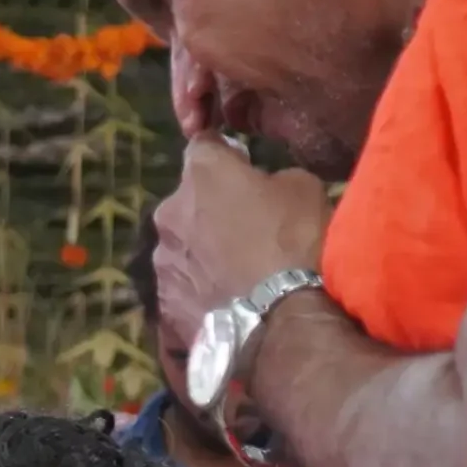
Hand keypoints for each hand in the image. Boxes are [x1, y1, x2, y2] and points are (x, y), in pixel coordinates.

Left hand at [149, 135, 333, 355]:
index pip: (203, 146)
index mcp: (201, 172)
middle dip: (209, 208)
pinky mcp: (163, 301)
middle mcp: (169, 211)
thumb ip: (272, 177)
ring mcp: (162, 259)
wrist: (282, 319)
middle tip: (242, 229)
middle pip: (188, 201)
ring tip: (232, 273)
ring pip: (181, 245)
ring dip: (200, 251)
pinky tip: (223, 301)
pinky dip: (197, 289)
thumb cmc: (296, 241)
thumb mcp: (303, 187)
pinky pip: (181, 285)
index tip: (238, 166)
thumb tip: (263, 187)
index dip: (223, 155)